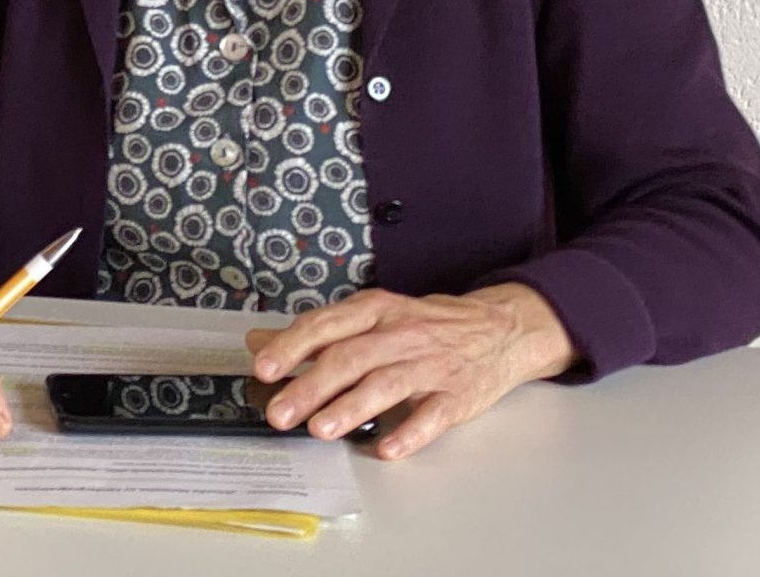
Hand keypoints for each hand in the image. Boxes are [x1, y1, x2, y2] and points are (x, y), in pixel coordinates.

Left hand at [247, 283, 576, 459]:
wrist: (500, 329)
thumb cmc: (425, 325)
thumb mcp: (372, 316)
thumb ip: (317, 333)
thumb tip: (259, 344)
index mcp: (375, 311)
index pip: (325, 325)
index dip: (292, 346)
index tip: (264, 369)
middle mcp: (400, 334)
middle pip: (349, 358)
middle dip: (310, 386)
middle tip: (280, 412)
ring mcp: (431, 365)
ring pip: (385, 385)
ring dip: (350, 408)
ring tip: (319, 429)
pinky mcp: (457, 396)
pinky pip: (431, 415)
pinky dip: (408, 432)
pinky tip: (386, 448)